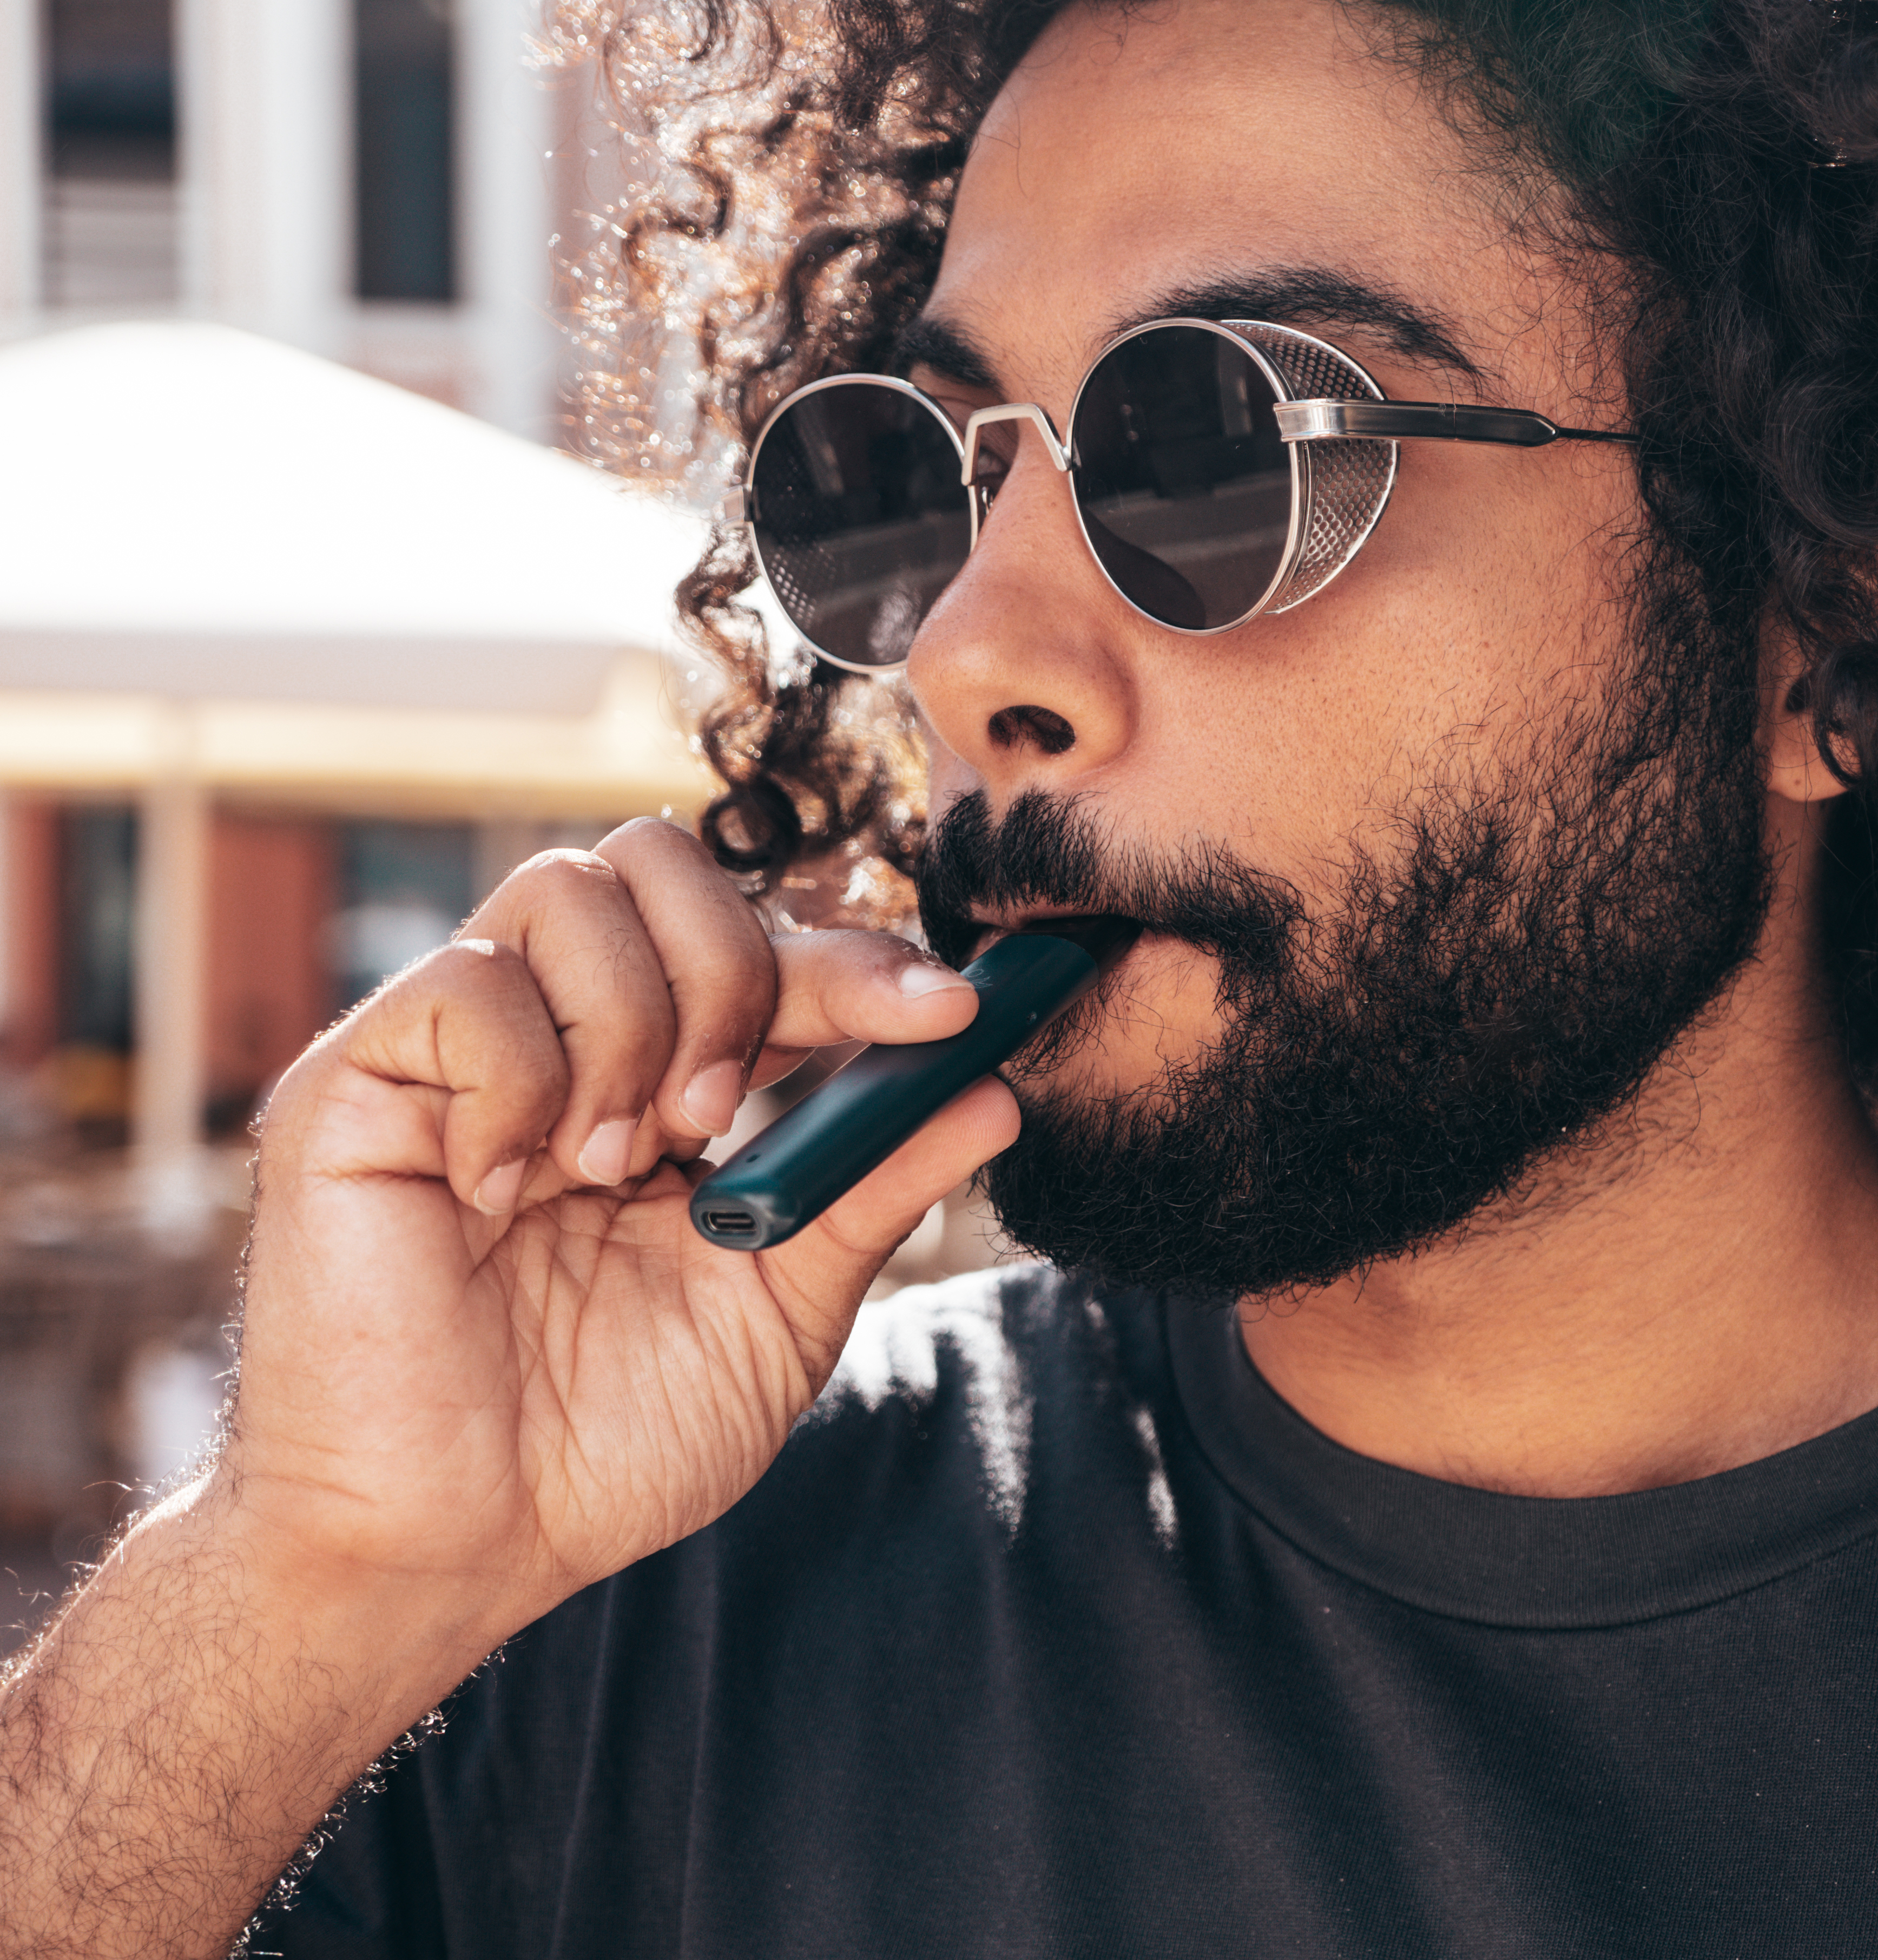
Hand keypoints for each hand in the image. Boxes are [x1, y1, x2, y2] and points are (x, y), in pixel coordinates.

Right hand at [221, 818, 1017, 1637]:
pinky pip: (465, 986)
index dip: (860, 961)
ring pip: (568, 890)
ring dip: (630, 1028)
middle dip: (733, 971)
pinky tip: (502, 1191)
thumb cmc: (612, 1439)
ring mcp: (458, 1046)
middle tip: (719, 1119)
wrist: (467, 1542)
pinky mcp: (359, 1079)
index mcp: (668, 1075)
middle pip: (661, 858)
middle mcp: (564, 1033)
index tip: (950, 1014)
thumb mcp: (783, 1307)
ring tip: (613, 1166)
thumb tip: (995, 1089)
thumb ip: (876, 1190)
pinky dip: (518, 1084)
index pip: (766, 944)